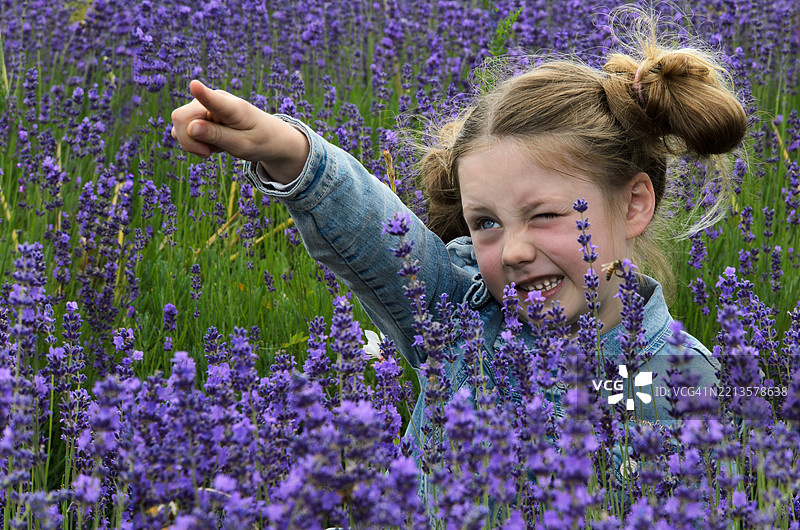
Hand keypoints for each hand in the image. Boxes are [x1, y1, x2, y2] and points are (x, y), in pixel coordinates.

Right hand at [171, 80, 307, 183]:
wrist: (269, 136)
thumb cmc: (260, 140)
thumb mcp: (243, 145)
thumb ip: (217, 136)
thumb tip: (190, 128)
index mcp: (233, 108)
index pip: (215, 100)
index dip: (202, 94)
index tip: (194, 85)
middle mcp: (214, 99)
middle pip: (182, 118)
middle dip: (190, 142)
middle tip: (208, 153)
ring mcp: (204, 104)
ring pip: (179, 125)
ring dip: (192, 143)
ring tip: (216, 144)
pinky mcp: (198, 112)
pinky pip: (182, 129)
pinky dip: (193, 141)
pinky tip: (211, 142)